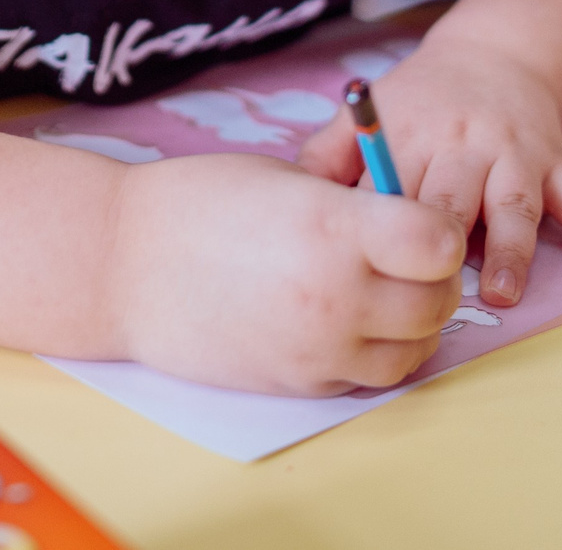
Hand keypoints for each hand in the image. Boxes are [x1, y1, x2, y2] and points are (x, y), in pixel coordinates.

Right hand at [106, 151, 463, 395]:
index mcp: (333, 227)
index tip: (418, 222)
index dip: (439, 230)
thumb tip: (410, 220)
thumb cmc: (198, 203)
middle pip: (438, 302)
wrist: (122, 264)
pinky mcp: (299, 381)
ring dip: (412, 324)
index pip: (439, 244)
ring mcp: (318, 346)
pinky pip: (368, 375)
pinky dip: (373, 352)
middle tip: (409, 259)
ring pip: (414, 351)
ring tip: (380, 293)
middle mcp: (335, 293)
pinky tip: (344, 320)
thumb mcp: (286, 179)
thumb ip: (354, 203)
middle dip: (435, 278)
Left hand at [299, 32, 561, 310]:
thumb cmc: (420, 97)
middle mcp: (466, 142)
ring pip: (514, 203)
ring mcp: (517, 153)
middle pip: (452, 197)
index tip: (367, 272)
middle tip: (430, 297)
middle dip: (441, 242)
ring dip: (511, 249)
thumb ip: (327, 156)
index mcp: (412, 134)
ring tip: (501, 293)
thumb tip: (288, 206)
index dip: (380, 231)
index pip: (391, 189)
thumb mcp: (370, 111)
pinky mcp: (557, 162)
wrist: (496, 53)